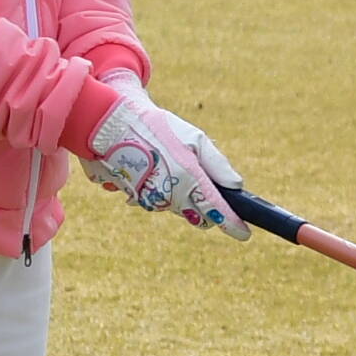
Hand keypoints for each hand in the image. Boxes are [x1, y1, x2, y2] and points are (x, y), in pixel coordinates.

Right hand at [82, 88, 245, 235]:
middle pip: (197, 215)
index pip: (216, 210)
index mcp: (189, 178)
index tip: (244, 233)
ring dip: (182, 197)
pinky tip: (157, 172)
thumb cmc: (157, 126)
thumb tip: (237, 186)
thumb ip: (217, 164)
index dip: (232, 224)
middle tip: (210, 192)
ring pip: (176, 209)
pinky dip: (162, 191)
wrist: (112, 122)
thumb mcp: (195, 138)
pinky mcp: (133, 197)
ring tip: (176, 171)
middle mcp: (169, 194)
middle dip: (207, 208)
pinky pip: (155, 202)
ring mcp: (149, 199)